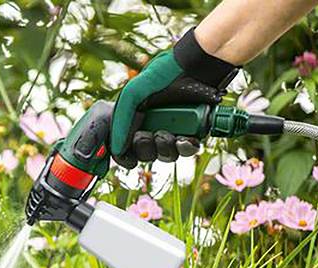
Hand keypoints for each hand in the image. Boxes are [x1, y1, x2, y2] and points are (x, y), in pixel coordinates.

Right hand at [110, 29, 238, 168]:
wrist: (199, 64)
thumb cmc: (165, 73)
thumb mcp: (133, 92)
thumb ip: (121, 119)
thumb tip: (117, 150)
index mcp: (137, 117)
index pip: (126, 146)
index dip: (125, 154)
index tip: (127, 154)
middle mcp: (155, 124)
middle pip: (145, 153)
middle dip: (145, 148)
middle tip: (147, 135)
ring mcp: (175, 128)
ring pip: (166, 154)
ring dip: (164, 148)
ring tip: (168, 134)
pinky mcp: (194, 130)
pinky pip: (187, 149)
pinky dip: (185, 147)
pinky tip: (184, 138)